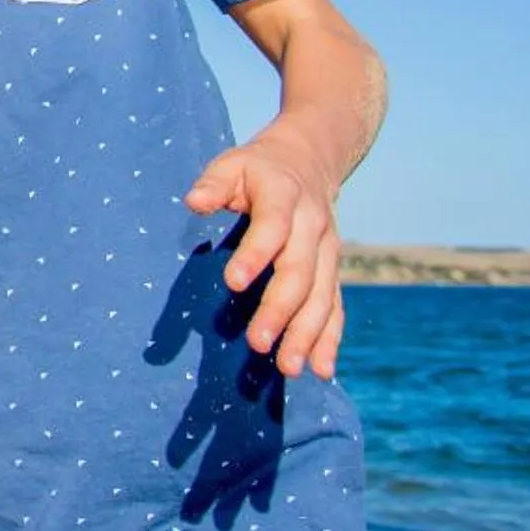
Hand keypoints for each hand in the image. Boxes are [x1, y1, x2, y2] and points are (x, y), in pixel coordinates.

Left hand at [185, 135, 346, 379]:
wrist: (309, 161)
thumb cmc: (256, 169)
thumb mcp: (231, 164)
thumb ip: (213, 184)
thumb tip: (194, 202)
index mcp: (283, 196)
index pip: (272, 227)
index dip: (255, 254)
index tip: (233, 283)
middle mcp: (313, 226)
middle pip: (299, 272)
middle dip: (280, 309)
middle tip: (257, 343)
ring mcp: (329, 252)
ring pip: (322, 297)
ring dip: (307, 334)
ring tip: (287, 368)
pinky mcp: (333, 271)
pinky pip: (335, 308)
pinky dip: (330, 339)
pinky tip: (321, 370)